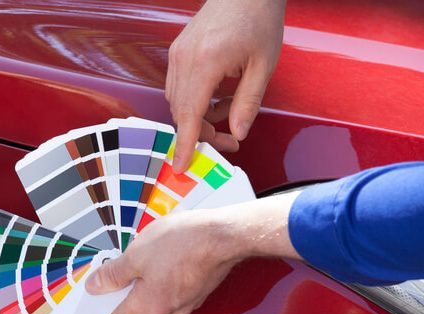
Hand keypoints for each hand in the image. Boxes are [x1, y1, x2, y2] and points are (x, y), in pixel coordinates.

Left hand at [86, 193, 300, 313]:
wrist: (225, 235)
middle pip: (135, 303)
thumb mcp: (137, 254)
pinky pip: (173, 286)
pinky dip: (167, 273)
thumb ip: (113, 274)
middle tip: (128, 255)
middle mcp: (168, 313)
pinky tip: (171, 252)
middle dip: (128, 281)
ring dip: (149, 275)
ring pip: (156, 293)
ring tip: (154, 250)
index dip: (102, 298)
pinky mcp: (198, 291)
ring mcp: (186, 303)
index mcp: (149, 308)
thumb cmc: (184, 243)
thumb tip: (95, 286)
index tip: (98, 282)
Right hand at [166, 0, 285, 171]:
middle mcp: (185, 60)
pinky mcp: (177, 53)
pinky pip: (177, 88)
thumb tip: (238, 132)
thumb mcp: (263, 65)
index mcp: (206, 63)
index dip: (186, 145)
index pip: (190, 116)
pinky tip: (215, 97)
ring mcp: (177, 55)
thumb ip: (248, 103)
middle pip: (182, 113)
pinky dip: (193, 102)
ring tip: (227, 111)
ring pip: (177, 102)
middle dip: (202, 134)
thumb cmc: (258, 20)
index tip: (181, 166)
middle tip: (229, 140)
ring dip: (198, 118)